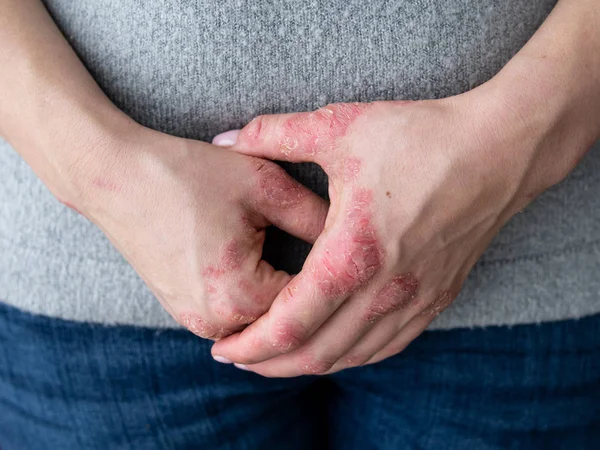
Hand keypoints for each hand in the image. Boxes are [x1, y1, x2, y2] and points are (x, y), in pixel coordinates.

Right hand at [68, 123, 327, 339]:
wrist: (113, 176)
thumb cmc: (187, 174)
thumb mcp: (263, 185)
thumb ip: (316, 216)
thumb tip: (352, 237)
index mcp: (241, 295)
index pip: (312, 301)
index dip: (338, 276)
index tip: (358, 256)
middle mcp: (217, 323)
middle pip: (288, 319)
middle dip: (316, 293)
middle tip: (345, 267)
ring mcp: (196, 323)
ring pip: (264, 323)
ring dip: (288, 301)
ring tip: (313, 271)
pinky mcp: (184, 313)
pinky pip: (237, 318)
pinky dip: (260, 302)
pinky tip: (274, 272)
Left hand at [211, 85, 581, 375]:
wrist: (499, 149)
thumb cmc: (422, 138)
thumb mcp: (341, 128)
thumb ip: (275, 134)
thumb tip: (225, 138)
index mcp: (352, 254)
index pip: (289, 324)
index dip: (250, 344)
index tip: (222, 350)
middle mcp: (385, 290)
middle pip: (317, 353)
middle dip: (270, 364)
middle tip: (240, 357)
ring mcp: (415, 299)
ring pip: (352, 357)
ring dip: (309, 364)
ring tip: (278, 358)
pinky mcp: (437, 297)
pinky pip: (388, 346)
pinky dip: (352, 355)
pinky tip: (337, 348)